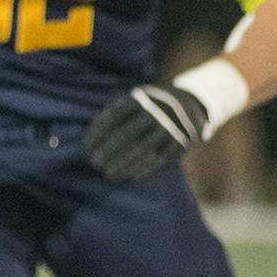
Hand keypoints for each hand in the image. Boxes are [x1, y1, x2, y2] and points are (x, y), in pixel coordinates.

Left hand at [85, 81, 213, 181]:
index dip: (99, 133)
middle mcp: (156, 112)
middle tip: (95, 163)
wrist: (189, 103)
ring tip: (109, 175)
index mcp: (142, 100)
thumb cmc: (150, 105)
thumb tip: (94, 127)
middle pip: (127, 133)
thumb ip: (114, 110)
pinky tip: (132, 177)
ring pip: (143, 149)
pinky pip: (162, 159)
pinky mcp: (181, 141)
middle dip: (108, 150)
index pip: (114, 116)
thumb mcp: (135, 99)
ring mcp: (170, 127)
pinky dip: (146, 170)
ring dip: (124, 164)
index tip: (86, 147)